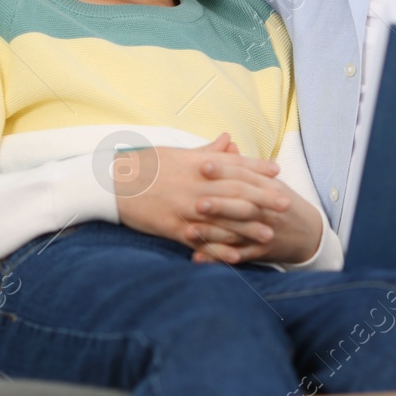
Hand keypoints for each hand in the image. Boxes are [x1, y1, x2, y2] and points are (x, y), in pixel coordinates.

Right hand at [113, 134, 286, 247]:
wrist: (110, 184)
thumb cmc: (143, 166)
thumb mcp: (176, 153)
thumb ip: (206, 151)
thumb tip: (228, 140)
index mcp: (196, 164)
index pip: (233, 165)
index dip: (256, 169)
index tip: (277, 172)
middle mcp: (195, 185)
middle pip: (235, 192)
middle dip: (262, 198)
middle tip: (285, 204)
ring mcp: (185, 208)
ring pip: (223, 218)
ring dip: (247, 228)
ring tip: (269, 234)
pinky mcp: (173, 228)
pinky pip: (201, 241)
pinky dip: (219, 249)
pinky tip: (235, 256)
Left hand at [183, 135, 323, 264]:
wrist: (309, 233)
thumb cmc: (282, 202)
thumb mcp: (269, 181)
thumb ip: (245, 164)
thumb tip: (226, 142)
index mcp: (268, 187)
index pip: (244, 176)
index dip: (224, 170)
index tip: (202, 164)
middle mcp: (266, 209)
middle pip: (242, 205)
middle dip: (219, 204)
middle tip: (197, 202)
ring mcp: (263, 232)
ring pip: (237, 233)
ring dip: (213, 234)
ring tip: (188, 232)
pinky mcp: (260, 252)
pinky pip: (237, 256)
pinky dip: (217, 258)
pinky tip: (197, 258)